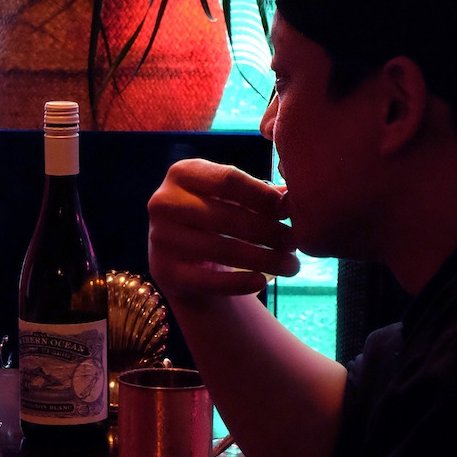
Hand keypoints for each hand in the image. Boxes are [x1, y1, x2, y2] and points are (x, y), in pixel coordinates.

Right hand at [148, 159, 298, 304]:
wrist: (180, 255)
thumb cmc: (212, 216)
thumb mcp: (228, 197)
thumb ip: (258, 193)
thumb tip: (291, 198)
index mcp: (181, 173)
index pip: (228, 180)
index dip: (263, 196)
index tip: (289, 210)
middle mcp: (164, 203)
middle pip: (228, 216)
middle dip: (269, 231)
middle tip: (295, 242)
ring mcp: (161, 238)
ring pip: (222, 250)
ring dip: (264, 259)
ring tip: (291, 265)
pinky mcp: (165, 272)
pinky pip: (209, 281)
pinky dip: (239, 283)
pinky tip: (262, 281)